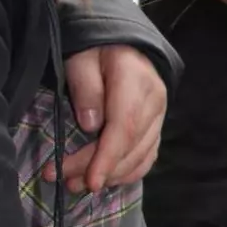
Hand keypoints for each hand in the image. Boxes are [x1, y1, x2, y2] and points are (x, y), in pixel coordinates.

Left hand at [46, 46, 166, 193]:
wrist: (124, 43)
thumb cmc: (96, 50)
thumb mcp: (80, 59)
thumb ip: (85, 88)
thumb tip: (90, 126)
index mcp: (135, 80)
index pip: (124, 126)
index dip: (107, 157)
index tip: (91, 181)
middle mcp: (154, 100)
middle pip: (130, 146)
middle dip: (99, 169)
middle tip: (67, 181)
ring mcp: (160, 115)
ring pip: (141, 155)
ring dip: (111, 175)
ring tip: (78, 183)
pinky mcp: (157, 125)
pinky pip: (147, 156)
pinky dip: (127, 172)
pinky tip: (106, 179)